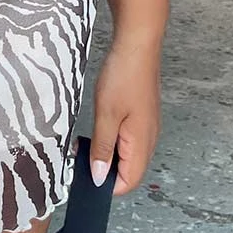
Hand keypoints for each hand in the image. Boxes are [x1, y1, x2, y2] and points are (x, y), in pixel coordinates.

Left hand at [88, 32, 161, 195]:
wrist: (138, 46)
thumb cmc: (123, 77)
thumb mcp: (105, 116)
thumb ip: (102, 148)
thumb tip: (99, 177)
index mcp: (141, 144)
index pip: (128, 182)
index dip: (106, 186)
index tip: (84, 177)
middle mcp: (149, 140)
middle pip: (129, 171)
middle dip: (106, 171)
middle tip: (82, 158)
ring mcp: (148, 128)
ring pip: (129, 155)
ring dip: (109, 155)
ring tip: (88, 143)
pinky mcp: (144, 116)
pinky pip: (130, 140)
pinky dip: (114, 141)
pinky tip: (100, 129)